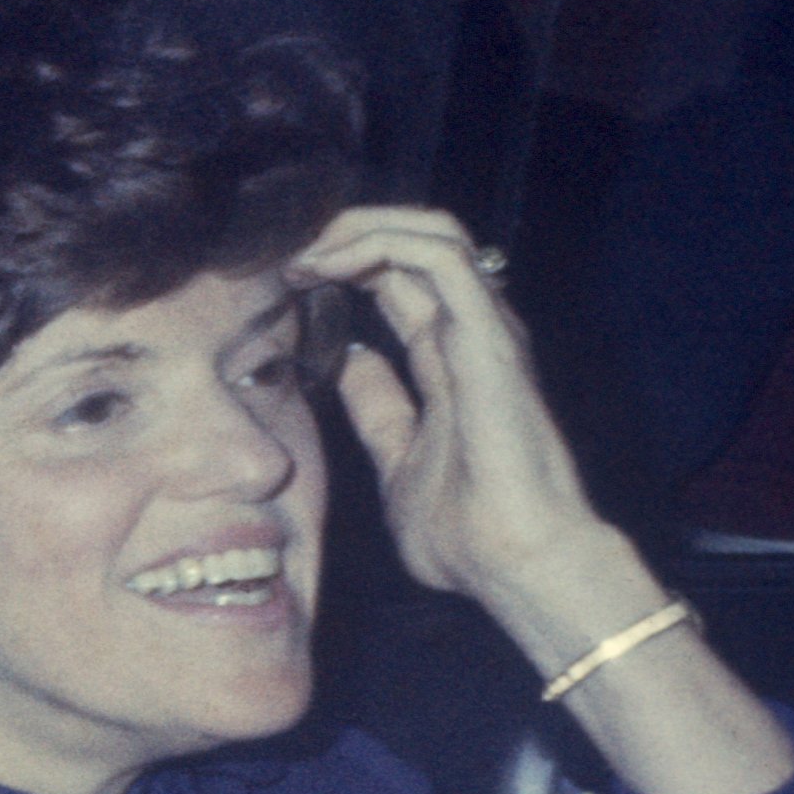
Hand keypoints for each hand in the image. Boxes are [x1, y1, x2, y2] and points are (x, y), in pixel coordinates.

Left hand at [294, 205, 658, 651]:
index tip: (279, 279)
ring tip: (300, 250)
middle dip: (343, 231)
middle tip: (281, 250)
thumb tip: (350, 364)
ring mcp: (485, 330)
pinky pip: (439, 258)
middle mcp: (472, 333)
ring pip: (431, 232)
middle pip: (412, 242)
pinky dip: (380, 245)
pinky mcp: (488, 336)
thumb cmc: (467, 532)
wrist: (514, 566)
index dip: (340, 262)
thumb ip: (378, 409)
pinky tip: (328, 264)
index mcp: (450, 357)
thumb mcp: (397, 460)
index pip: (398, 278)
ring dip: (358, 228)